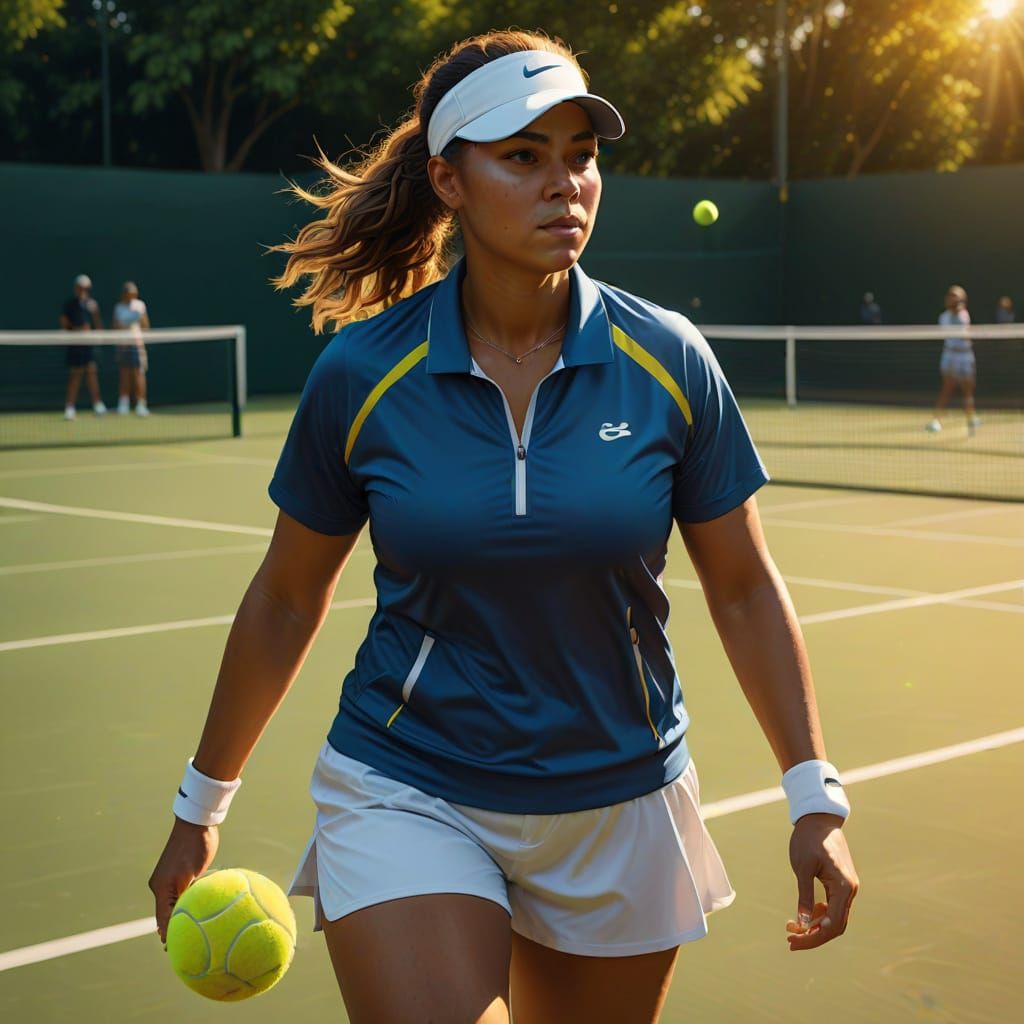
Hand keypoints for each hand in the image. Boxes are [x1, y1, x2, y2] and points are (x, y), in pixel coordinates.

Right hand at [148, 818, 219, 943]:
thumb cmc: (194, 847)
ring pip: (176, 906)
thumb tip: (178, 924)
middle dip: (176, 931)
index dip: (170, 937)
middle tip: (189, 948)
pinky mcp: (181, 874)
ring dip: (184, 917)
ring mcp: (171, 880)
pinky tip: (202, 911)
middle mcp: (162, 887)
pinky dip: (190, 904)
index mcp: (160, 889)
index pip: (163, 921)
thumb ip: (182, 899)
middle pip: (168, 916)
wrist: (198, 823)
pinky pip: (185, 895)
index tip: (177, 954)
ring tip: (197, 934)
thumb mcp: (189, 876)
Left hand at [785, 813, 857, 950]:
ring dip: (815, 925)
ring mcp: (847, 887)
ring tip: (791, 927)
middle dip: (813, 935)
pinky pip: (833, 906)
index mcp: (844, 887)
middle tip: (790, 939)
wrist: (819, 818)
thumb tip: (802, 924)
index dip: (813, 937)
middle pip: (835, 926)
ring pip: (834, 917)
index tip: (793, 942)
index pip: (831, 925)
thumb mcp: (803, 867)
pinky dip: (819, 913)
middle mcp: (850, 890)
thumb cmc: (809, 839)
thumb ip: (804, 896)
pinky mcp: (841, 882)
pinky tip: (804, 914)